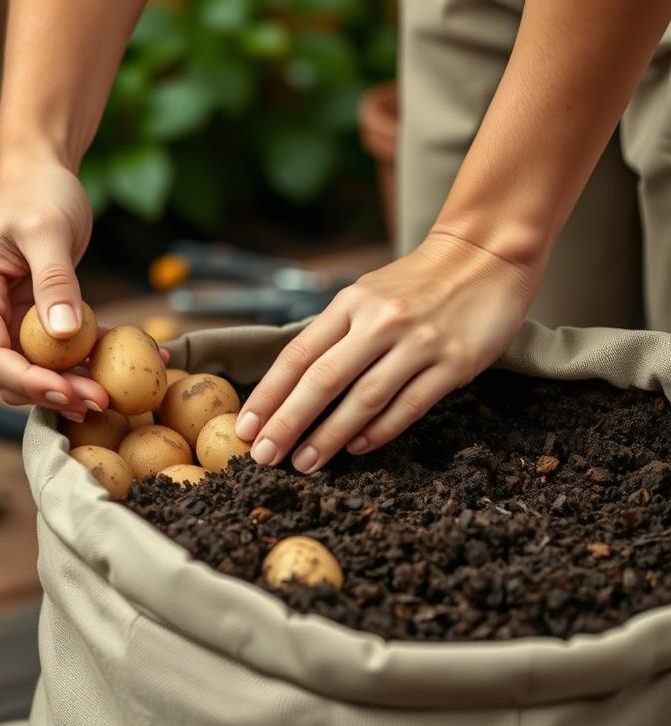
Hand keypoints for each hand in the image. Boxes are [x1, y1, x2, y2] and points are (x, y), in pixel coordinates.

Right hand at [0, 162, 105, 418]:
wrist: (43, 171)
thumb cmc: (39, 191)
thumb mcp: (48, 231)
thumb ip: (56, 281)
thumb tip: (65, 335)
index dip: (27, 381)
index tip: (69, 392)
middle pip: (14, 371)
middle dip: (55, 391)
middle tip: (100, 401)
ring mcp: (12, 317)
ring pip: (39, 368)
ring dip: (76, 382)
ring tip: (117, 392)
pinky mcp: (38, 317)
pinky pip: (64, 348)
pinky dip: (95, 357)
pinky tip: (136, 357)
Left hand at [234, 233, 542, 471]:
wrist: (486, 255)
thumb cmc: (417, 284)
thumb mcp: (367, 295)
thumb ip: (335, 334)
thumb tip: (292, 386)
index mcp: (350, 303)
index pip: (298, 355)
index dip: (268, 395)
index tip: (246, 427)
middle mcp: (380, 321)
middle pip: (323, 380)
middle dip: (288, 423)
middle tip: (265, 455)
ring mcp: (419, 341)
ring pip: (364, 399)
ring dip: (330, 437)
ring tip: (305, 463)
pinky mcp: (454, 362)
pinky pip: (409, 405)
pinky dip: (379, 431)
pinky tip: (356, 449)